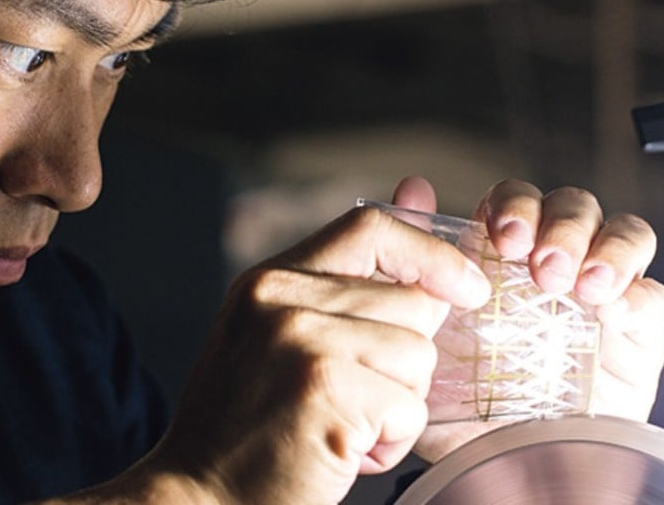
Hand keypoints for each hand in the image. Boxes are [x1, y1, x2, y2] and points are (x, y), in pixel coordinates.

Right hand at [134, 188, 491, 504]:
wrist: (199, 496)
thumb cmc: (246, 423)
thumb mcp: (279, 333)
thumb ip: (347, 274)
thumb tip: (421, 190)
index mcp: (270, 279)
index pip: (370, 226)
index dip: (429, 250)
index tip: (464, 288)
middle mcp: (281, 297)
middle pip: (412, 304)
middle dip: (406, 362)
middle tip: (355, 399)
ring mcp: (301, 339)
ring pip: (418, 357)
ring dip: (398, 406)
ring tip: (342, 427)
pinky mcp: (326, 389)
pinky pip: (410, 409)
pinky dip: (389, 443)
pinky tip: (340, 453)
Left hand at [405, 177, 663, 462]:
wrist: (500, 464)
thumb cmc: (459, 400)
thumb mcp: (423, 327)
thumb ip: (416, 253)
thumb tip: (411, 187)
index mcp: (502, 258)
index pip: (517, 201)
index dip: (513, 205)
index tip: (501, 236)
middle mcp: (553, 267)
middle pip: (572, 207)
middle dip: (559, 225)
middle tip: (539, 266)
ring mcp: (598, 296)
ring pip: (622, 233)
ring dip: (603, 248)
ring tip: (577, 288)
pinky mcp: (637, 333)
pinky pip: (652, 294)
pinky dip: (636, 292)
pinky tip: (610, 312)